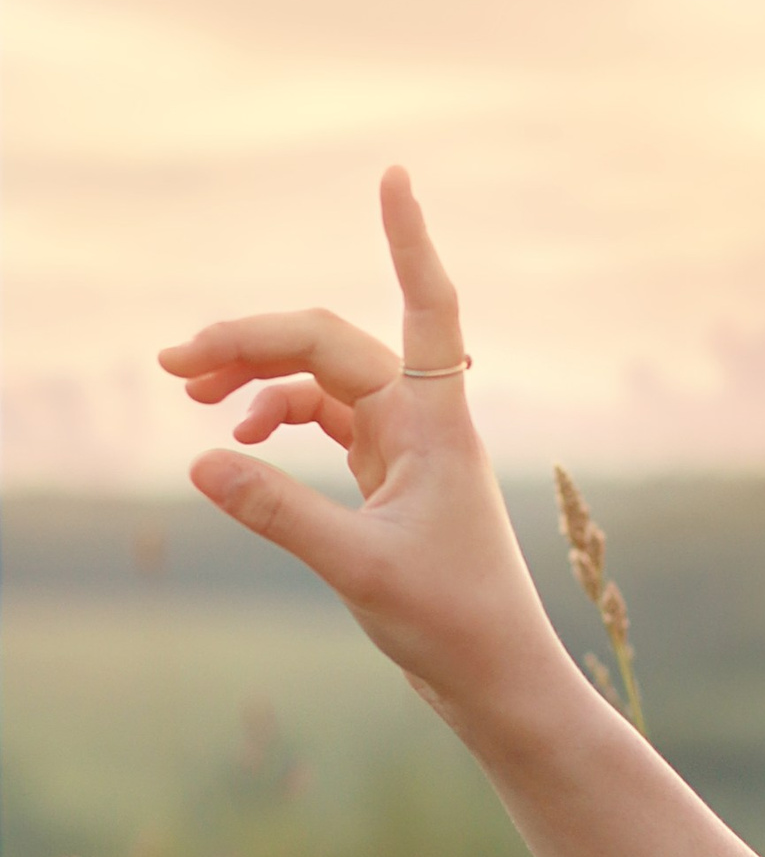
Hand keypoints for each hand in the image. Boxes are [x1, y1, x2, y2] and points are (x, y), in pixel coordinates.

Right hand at [159, 169, 566, 721]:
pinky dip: (279, 418)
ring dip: (257, 377)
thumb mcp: (359, 570)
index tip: (395, 175)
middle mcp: (425, 422)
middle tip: (173, 364)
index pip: (426, 307)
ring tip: (190, 396)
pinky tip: (236, 440)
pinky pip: (326, 422)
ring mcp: (408, 448)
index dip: (408, 240)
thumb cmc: (455, 626)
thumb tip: (201, 463)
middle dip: (252, 339)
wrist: (499, 682)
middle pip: (330, 344)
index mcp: (436, 424)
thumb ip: (279, 515)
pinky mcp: (392, 480)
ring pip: (322, 381)